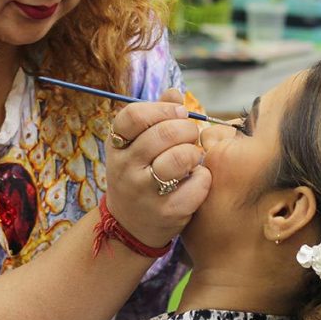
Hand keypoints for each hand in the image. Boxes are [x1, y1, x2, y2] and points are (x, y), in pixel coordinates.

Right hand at [104, 89, 210, 247]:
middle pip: (163, 133)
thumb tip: (174, 93)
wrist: (129, 226)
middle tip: (191, 135)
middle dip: (187, 129)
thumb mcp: (135, 146)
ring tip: (193, 157)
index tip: (179, 112)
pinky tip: (197, 179)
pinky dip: (203, 178)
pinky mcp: (167, 212)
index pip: (133, 115)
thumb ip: (155, 116)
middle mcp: (125, 168)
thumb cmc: (138, 175)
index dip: (161, 108)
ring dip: (195, 153)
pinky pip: (196, 185)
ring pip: (180, 158)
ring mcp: (144, 192)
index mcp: (117, 147)